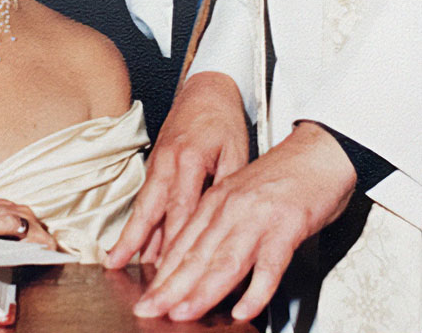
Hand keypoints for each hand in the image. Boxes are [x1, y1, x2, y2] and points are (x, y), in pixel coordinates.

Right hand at [106, 72, 247, 266]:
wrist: (206, 90)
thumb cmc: (222, 119)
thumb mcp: (236, 151)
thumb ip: (227, 186)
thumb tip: (223, 221)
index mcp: (190, 158)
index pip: (181, 207)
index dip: (173, 239)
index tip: (169, 266)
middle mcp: (168, 161)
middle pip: (149, 207)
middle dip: (132, 238)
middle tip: (117, 263)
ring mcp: (158, 161)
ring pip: (142, 202)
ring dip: (130, 232)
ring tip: (118, 258)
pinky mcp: (155, 162)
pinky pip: (145, 194)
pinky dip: (139, 218)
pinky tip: (137, 238)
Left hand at [133, 122, 356, 320]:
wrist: (318, 150)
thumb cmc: (282, 175)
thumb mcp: (240, 195)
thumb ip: (220, 224)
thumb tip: (201, 262)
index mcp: (216, 201)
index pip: (182, 242)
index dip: (163, 273)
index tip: (147, 296)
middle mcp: (230, 209)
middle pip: (195, 254)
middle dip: (169, 287)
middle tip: (149, 309)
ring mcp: (257, 218)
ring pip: (224, 261)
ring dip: (201, 291)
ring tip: (182, 314)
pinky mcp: (286, 227)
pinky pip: (269, 265)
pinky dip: (256, 291)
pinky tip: (243, 311)